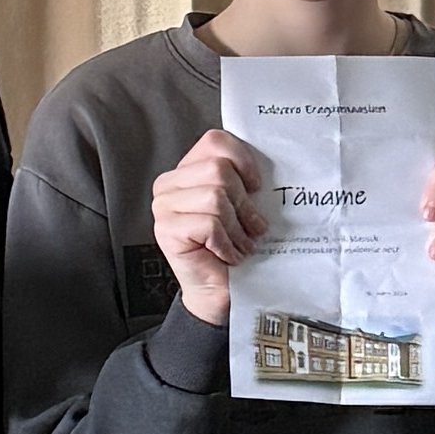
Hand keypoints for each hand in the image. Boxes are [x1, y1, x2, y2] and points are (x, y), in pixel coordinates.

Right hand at [149, 128, 272, 327]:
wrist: (219, 292)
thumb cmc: (232, 247)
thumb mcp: (241, 205)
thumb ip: (243, 180)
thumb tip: (271, 167)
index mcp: (187, 170)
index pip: (215, 141)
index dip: (242, 160)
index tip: (256, 186)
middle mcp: (169, 185)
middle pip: (218, 170)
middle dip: (243, 203)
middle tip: (252, 226)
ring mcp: (164, 207)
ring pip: (214, 197)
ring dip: (236, 227)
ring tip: (241, 243)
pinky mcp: (166, 231)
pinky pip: (209, 224)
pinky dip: (227, 243)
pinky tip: (228, 255)